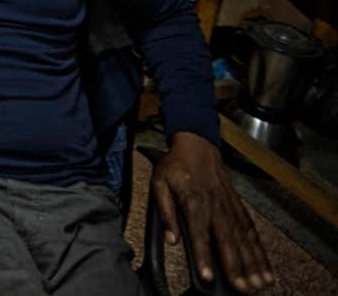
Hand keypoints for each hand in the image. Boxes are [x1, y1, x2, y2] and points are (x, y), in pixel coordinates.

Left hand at [151, 131, 272, 291]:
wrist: (197, 144)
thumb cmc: (175, 166)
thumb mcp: (158, 183)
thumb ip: (165, 211)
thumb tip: (171, 239)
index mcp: (193, 202)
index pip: (198, 234)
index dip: (204, 256)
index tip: (208, 276)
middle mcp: (215, 207)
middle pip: (227, 241)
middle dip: (236, 266)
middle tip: (243, 288)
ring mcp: (229, 207)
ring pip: (244, 238)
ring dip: (254, 262)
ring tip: (261, 282)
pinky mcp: (237, 206)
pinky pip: (250, 230)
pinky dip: (259, 249)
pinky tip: (265, 265)